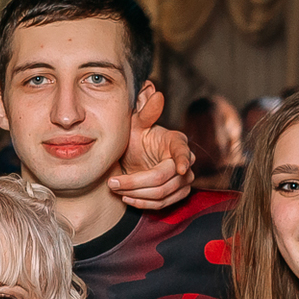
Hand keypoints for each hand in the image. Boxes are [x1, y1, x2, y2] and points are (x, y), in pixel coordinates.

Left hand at [111, 84, 195, 208]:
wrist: (135, 157)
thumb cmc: (137, 138)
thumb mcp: (136, 124)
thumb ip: (146, 112)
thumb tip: (156, 93)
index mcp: (177, 142)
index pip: (183, 152)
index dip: (183, 160)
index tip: (181, 168)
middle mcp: (185, 161)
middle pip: (165, 178)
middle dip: (136, 183)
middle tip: (113, 182)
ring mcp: (184, 180)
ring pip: (163, 194)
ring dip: (137, 195)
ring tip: (116, 189)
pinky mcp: (178, 194)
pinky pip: (162, 204)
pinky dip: (143, 204)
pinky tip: (127, 198)